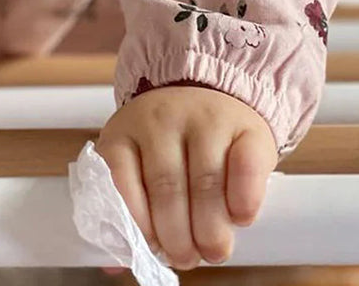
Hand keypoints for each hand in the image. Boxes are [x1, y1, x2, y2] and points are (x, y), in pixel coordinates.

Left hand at [94, 84, 277, 272]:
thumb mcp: (137, 162)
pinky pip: (245, 168)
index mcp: (125, 130)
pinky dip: (243, 202)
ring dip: (211, 229)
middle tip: (187, 258)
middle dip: (177, 236)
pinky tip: (239, 218)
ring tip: (213, 250)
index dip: (135, 221)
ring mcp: (205, 119)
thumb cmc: (170, 144)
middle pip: (166, 186)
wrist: (211, 92)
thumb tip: (113, 266)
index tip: (150, 247)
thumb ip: (127, 208)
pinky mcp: (245, 127)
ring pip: (206, 182)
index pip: (119, 177)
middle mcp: (161, 119)